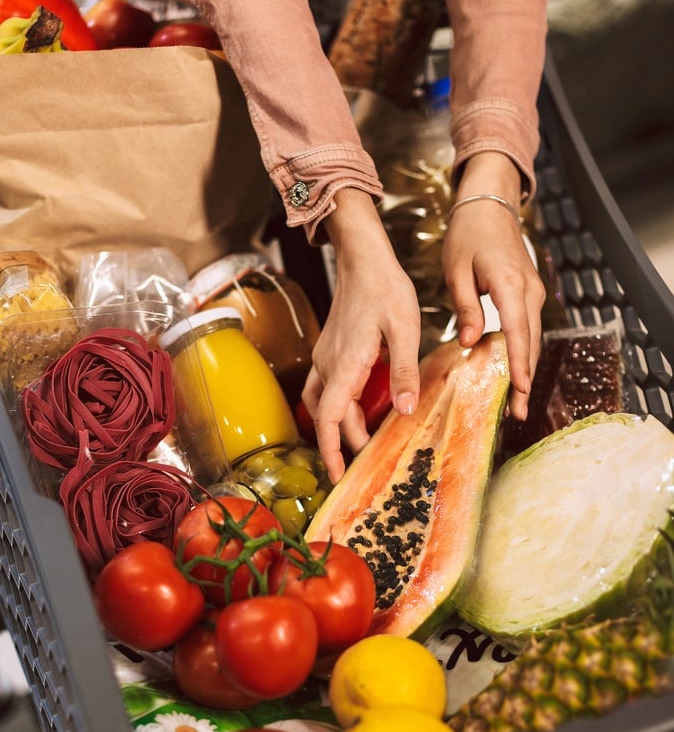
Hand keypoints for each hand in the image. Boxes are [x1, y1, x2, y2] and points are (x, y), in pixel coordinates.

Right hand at [302, 189, 420, 482]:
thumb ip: (404, 372)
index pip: (330, 419)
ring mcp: (326, 356)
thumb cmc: (385, 288)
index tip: (337, 474)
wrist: (364, 257)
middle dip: (342, 441)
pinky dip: (339, 405)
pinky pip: (327, 386)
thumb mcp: (404, 331)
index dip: (331, 450)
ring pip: (323, 402)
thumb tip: (407, 410)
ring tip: (360, 439)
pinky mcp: (331, 349)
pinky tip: (361, 405)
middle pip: (328, 416)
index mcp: (345, 365)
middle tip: (364, 460)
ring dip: (339, 423)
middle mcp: (329, 364)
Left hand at [442, 153, 545, 420]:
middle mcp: (529, 290)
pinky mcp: (528, 293)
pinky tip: (512, 370)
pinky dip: (522, 350)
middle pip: (531, 342)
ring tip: (516, 400)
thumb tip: (470, 342)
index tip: (521, 390)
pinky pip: (528, 326)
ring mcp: (532, 291)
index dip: (520, 364)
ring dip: (525, 367)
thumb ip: (465, 307)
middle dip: (525, 378)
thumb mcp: (457, 270)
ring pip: (532, 337)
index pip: (518, 332)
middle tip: (516, 412)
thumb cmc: (468, 234)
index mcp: (509, 284)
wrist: (488, 204)